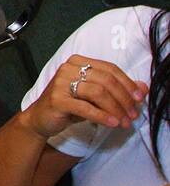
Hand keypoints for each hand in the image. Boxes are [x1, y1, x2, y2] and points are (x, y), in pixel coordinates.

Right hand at [20, 54, 146, 139]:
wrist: (41, 118)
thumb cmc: (70, 105)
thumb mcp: (95, 97)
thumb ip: (117, 90)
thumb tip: (143, 88)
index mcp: (78, 62)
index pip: (109, 68)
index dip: (127, 83)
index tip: (139, 98)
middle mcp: (68, 68)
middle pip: (105, 80)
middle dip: (124, 99)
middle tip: (133, 114)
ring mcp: (60, 82)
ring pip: (98, 92)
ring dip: (116, 109)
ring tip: (124, 121)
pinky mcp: (57, 99)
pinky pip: (85, 107)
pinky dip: (102, 116)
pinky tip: (112, 123)